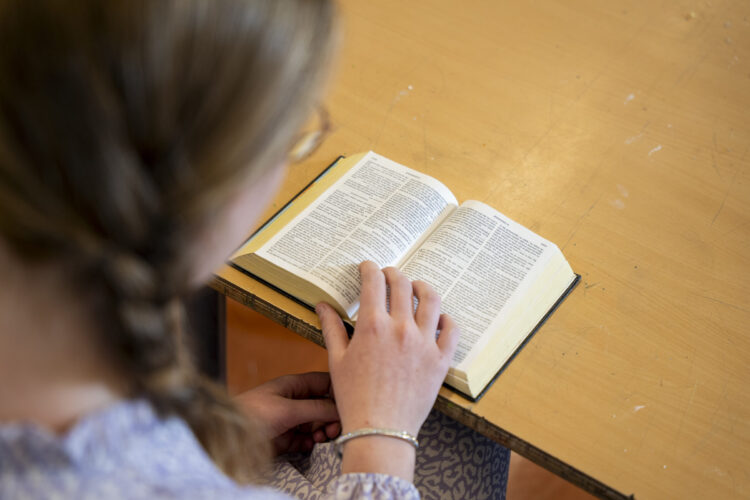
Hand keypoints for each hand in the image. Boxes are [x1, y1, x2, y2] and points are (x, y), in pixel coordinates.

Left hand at [234, 372, 340, 454]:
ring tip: (320, 439)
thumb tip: (341, 408)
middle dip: (332, 417)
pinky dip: (311, 442)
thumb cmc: (252, 414)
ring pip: (317, 423)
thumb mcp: (287, 409)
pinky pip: (307, 438)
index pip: (325, 382)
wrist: (227, 437)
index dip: (338, 393)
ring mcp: (291, 418)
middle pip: (324, 405)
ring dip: (323, 431)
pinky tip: (308, 445)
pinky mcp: (286, 436)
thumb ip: (315, 408)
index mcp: (295, 385)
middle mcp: (295, 399)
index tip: (348, 407)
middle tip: (333, 430)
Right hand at [315, 261, 459, 479]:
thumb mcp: (338, 360)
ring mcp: (424, 343)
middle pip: (403, 284)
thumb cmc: (354, 398)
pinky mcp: (441, 360)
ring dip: (423, 287)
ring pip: (431, 300)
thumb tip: (322, 305)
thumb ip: (332, 328)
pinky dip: (446, 319)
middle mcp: (401, 329)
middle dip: (394, 273)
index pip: (374, 282)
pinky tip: (439, 318)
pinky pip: (452, 329)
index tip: (367, 267)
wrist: (380, 431)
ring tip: (417, 287)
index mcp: (373, 326)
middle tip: (389, 275)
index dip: (369, 268)